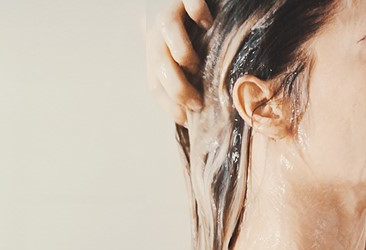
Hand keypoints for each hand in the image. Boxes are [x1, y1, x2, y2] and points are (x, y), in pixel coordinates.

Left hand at [146, 0, 212, 124]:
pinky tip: (210, 25)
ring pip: (166, 28)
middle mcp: (160, 35)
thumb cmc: (206, 45)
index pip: (155, 84)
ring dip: (182, 52)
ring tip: (198, 65)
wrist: (208, 9)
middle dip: (177, 87)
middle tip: (198, 102)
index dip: (170, 105)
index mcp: (158, 56)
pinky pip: (190, 1)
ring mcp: (174, 12)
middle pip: (159, 61)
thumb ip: (192, 87)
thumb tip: (197, 122)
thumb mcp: (195, 71)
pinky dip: (198, 13)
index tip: (189, 119)